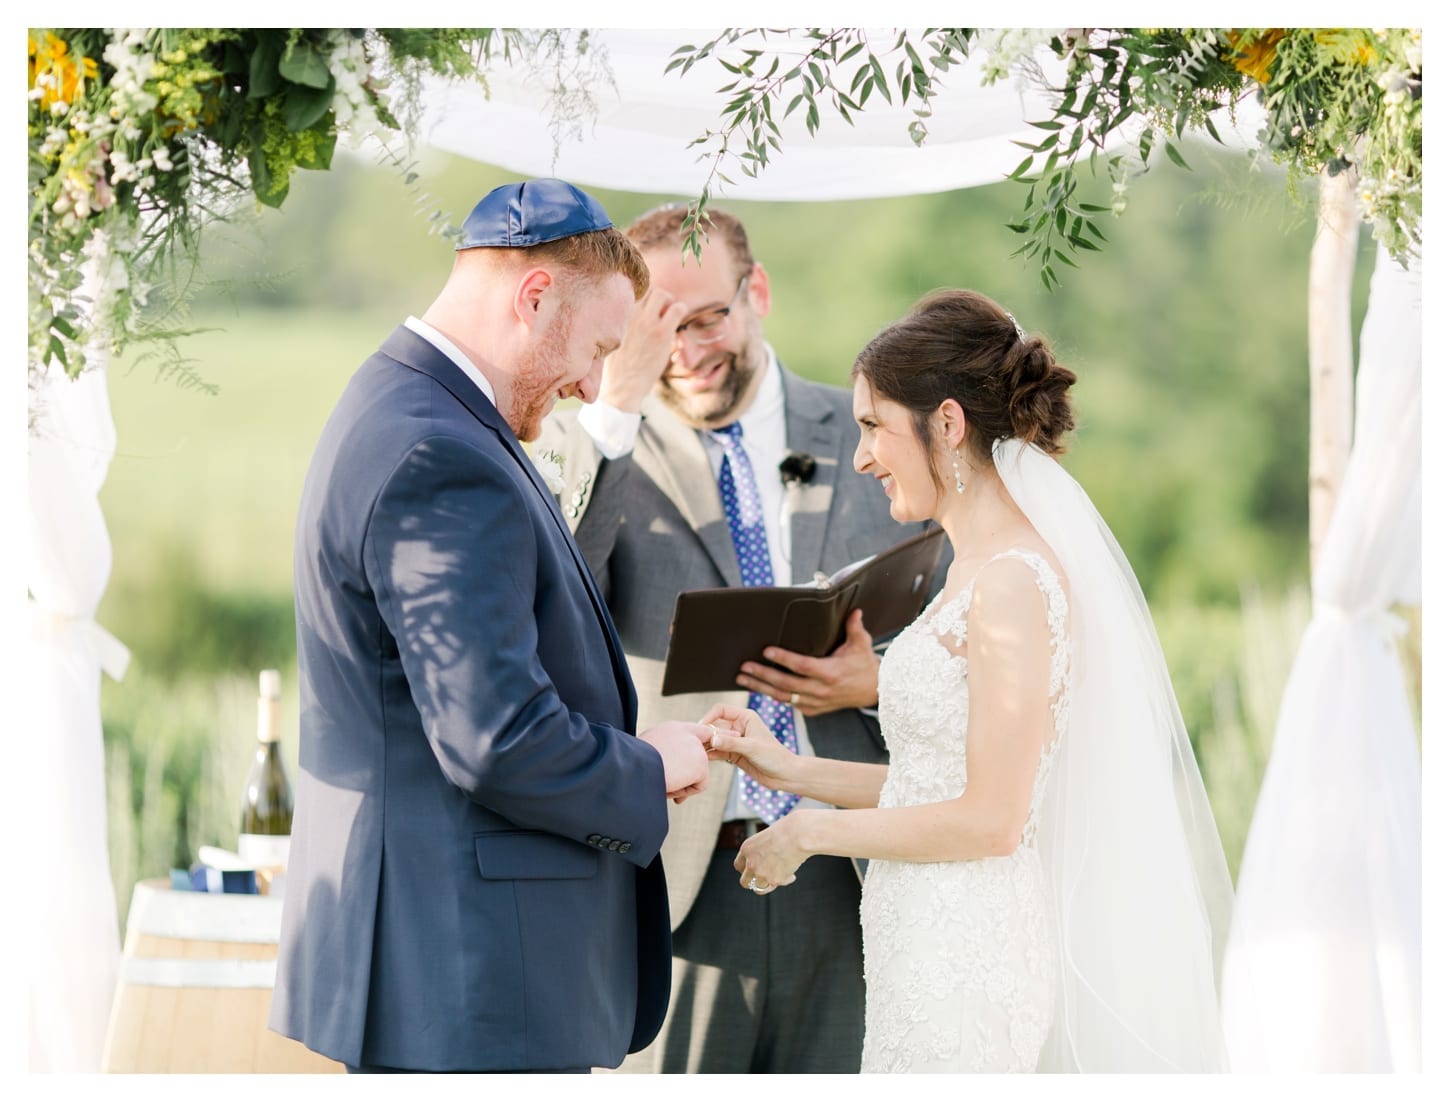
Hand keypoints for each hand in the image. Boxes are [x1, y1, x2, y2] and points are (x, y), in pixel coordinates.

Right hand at [598, 287, 689, 413]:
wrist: (620, 388)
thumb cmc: (615, 370)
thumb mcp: (610, 342)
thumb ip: (619, 327)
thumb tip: (624, 321)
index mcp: (616, 316)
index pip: (631, 292)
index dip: (644, 300)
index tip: (649, 310)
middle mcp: (629, 314)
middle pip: (647, 289)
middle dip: (658, 299)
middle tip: (663, 314)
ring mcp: (646, 322)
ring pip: (662, 294)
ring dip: (669, 304)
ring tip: (670, 320)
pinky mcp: (661, 333)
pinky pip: (678, 309)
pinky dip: (681, 312)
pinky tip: (677, 326)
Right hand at [638, 721, 711, 802]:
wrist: (633, 767)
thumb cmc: (632, 762)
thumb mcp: (647, 749)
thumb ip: (665, 750)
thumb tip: (670, 767)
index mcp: (673, 728)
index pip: (699, 732)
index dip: (696, 749)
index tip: (687, 764)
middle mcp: (688, 733)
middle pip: (701, 755)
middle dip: (690, 773)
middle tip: (674, 784)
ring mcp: (697, 748)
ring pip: (699, 772)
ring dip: (682, 783)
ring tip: (664, 785)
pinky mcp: (701, 765)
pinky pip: (700, 785)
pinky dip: (685, 792)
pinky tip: (670, 788)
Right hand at [700, 703, 798, 791]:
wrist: (785, 775)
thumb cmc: (774, 756)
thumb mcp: (752, 748)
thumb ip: (731, 743)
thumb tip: (712, 740)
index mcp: (745, 717)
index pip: (720, 710)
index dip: (709, 717)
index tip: (701, 729)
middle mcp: (739, 727)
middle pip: (715, 725)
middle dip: (705, 733)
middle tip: (694, 744)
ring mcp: (735, 741)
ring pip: (714, 740)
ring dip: (706, 745)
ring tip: (696, 753)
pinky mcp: (734, 754)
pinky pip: (717, 752)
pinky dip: (710, 755)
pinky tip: (703, 760)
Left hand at [733, 810, 813, 893]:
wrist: (797, 836)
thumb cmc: (786, 830)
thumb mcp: (767, 837)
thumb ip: (761, 851)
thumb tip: (767, 861)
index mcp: (747, 849)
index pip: (739, 865)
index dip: (746, 869)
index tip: (753, 869)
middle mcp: (751, 863)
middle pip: (745, 882)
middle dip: (753, 882)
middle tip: (763, 878)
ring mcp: (761, 874)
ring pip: (760, 888)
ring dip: (770, 882)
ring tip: (781, 874)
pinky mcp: (774, 881)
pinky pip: (778, 885)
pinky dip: (786, 881)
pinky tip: (792, 874)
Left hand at [737, 609, 879, 714]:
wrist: (873, 691)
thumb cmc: (864, 664)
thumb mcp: (862, 644)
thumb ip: (855, 628)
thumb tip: (855, 610)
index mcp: (831, 673)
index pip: (802, 666)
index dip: (784, 659)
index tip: (767, 651)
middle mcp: (821, 691)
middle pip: (786, 684)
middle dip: (763, 675)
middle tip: (744, 666)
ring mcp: (815, 703)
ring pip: (783, 697)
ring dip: (761, 688)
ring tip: (742, 678)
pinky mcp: (812, 710)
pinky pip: (789, 703)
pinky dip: (773, 696)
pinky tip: (758, 687)